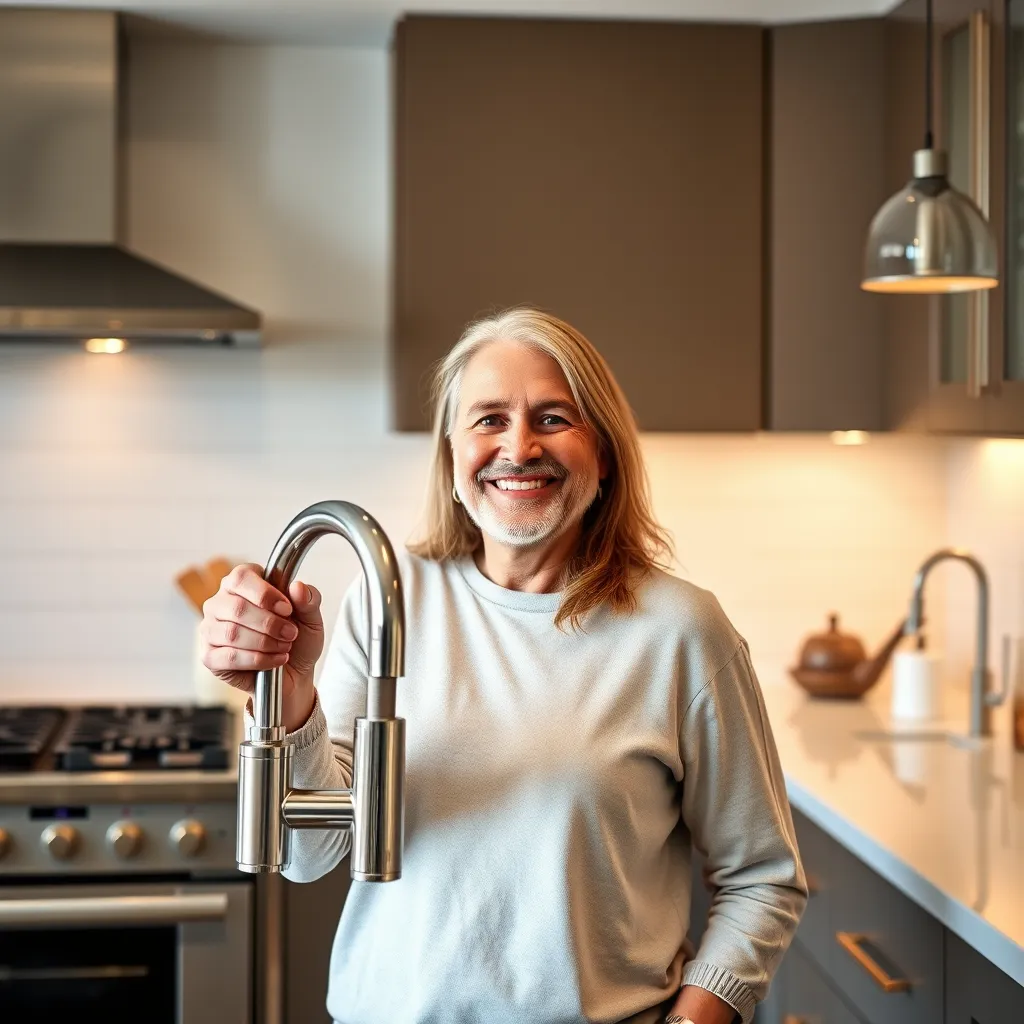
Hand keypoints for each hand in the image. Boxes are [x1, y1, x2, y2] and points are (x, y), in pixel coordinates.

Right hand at [200, 563, 323, 731]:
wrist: (295, 673)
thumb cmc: (298, 638)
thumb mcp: (311, 617)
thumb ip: (308, 599)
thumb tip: (297, 587)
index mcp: (242, 582)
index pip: (242, 578)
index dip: (265, 594)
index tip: (287, 610)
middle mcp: (220, 602)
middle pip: (237, 608)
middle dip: (269, 624)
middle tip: (291, 634)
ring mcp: (211, 629)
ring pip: (232, 633)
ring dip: (265, 643)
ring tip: (285, 647)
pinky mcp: (209, 656)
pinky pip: (229, 657)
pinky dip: (257, 660)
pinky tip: (275, 661)